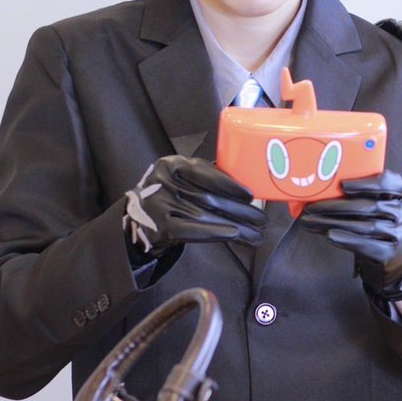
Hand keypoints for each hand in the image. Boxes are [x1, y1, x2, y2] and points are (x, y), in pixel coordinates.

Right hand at [123, 155, 267, 265]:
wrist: (139, 220)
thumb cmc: (172, 196)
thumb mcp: (183, 179)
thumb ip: (207, 178)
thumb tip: (249, 186)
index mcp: (172, 164)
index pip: (203, 172)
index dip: (229, 184)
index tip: (251, 195)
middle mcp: (162, 182)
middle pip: (208, 197)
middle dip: (240, 210)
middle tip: (262, 220)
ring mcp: (158, 205)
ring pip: (204, 215)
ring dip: (235, 227)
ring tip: (256, 234)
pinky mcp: (158, 227)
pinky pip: (192, 231)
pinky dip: (215, 232)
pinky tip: (234, 235)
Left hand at [298, 170, 401, 300]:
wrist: (400, 264)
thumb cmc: (380, 231)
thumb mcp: (379, 211)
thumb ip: (361, 199)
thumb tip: (322, 192)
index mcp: (399, 196)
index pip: (389, 183)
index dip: (366, 183)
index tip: (343, 185)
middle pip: (369, 206)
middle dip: (336, 206)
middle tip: (311, 207)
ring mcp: (398, 235)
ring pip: (363, 226)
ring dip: (332, 223)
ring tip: (310, 222)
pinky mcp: (390, 254)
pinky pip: (365, 245)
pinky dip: (346, 239)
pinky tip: (328, 235)